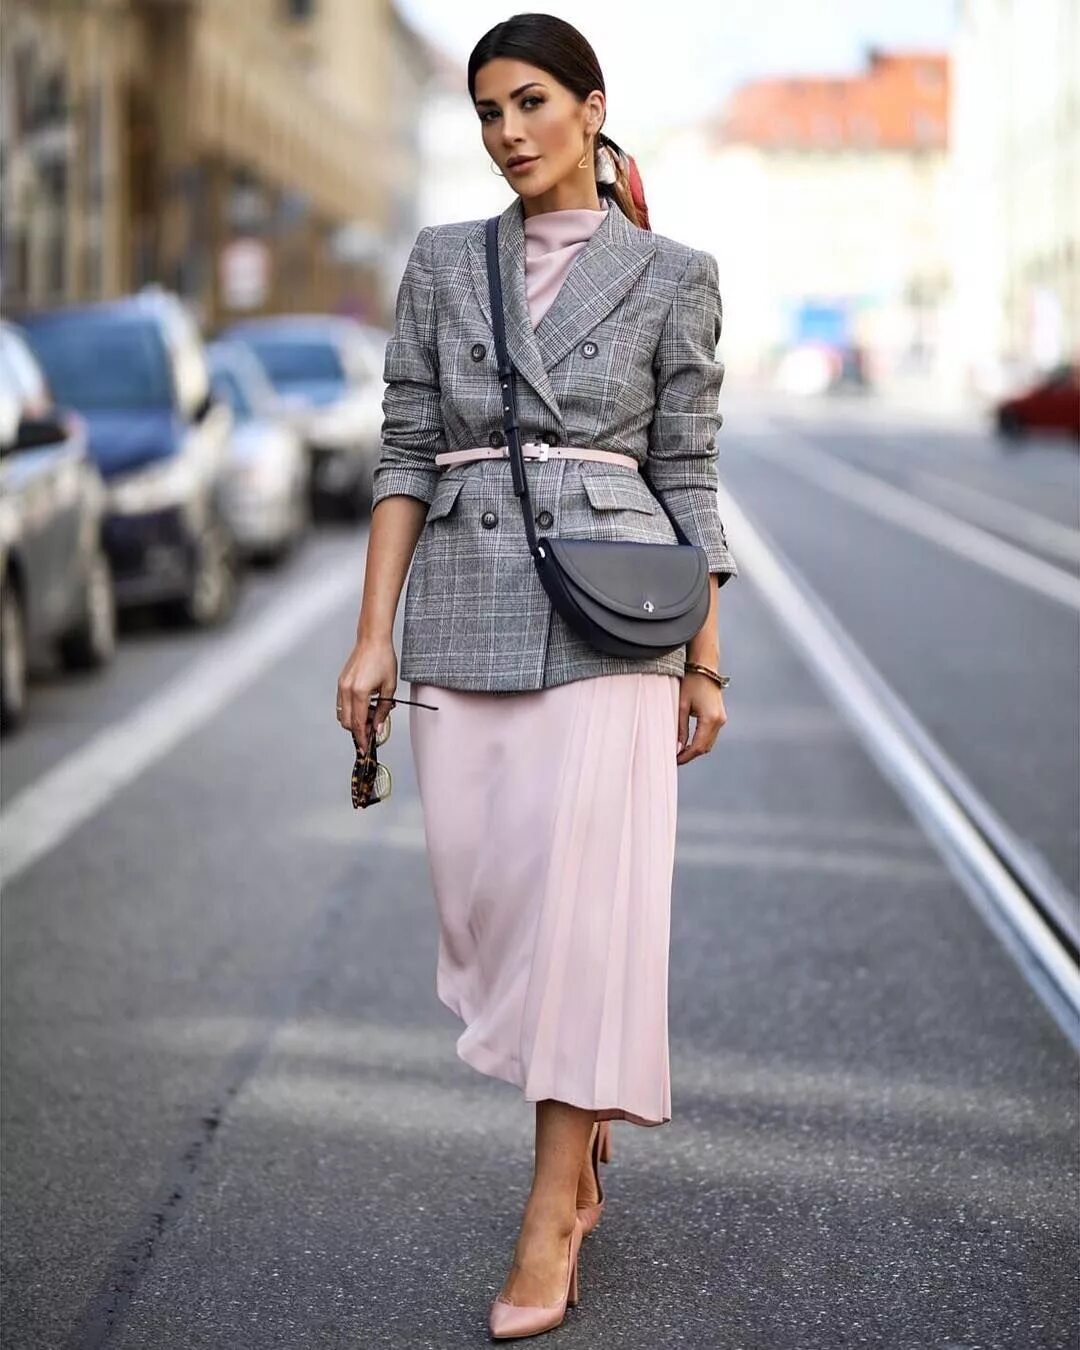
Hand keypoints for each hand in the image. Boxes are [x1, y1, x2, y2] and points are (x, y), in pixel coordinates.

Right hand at [336, 637, 397, 753]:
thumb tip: (379, 728)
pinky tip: (366, 706)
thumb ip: (384, 710)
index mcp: (359, 693)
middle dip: (359, 731)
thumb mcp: (389, 687)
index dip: (362, 738)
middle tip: (374, 729)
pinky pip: (342, 704)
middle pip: (348, 723)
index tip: (366, 748)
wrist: (372, 640)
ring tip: (373, 715)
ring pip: (343, 715)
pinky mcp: (341, 683)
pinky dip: (352, 711)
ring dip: (355, 721)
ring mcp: (341, 687)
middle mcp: (346, 691)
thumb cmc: (383, 659)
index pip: (359, 724)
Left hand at [676, 672, 726, 765]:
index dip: (686, 756)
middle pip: (705, 748)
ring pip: (709, 743)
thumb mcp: (681, 706)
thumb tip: (678, 748)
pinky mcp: (720, 717)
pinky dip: (700, 742)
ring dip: (696, 750)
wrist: (704, 668)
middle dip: (690, 755)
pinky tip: (688, 743)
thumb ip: (680, 729)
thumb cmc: (691, 684)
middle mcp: (719, 721)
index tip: (674, 760)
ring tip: (679, 752)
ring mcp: (721, 719)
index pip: (699, 746)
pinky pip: (711, 735)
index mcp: (710, 719)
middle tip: (675, 758)